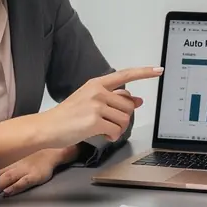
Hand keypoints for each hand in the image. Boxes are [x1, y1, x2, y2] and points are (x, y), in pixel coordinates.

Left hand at [0, 147, 68, 197]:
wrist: (52, 153)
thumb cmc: (34, 158)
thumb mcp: (19, 159)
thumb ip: (7, 167)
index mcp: (11, 163)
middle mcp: (16, 166)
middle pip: (0, 175)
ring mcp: (25, 171)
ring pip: (9, 178)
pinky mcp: (34, 176)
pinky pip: (23, 182)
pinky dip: (15, 187)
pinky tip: (8, 192)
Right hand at [42, 67, 161, 144]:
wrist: (47, 127)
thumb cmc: (68, 115)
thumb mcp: (90, 100)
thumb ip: (113, 98)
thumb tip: (137, 100)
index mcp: (97, 83)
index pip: (125, 75)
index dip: (144, 72)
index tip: (158, 70)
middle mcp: (97, 91)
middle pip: (129, 105)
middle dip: (124, 118)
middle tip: (111, 124)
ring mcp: (96, 105)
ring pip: (125, 119)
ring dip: (119, 129)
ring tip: (105, 131)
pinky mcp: (94, 121)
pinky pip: (116, 131)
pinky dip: (113, 137)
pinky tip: (103, 136)